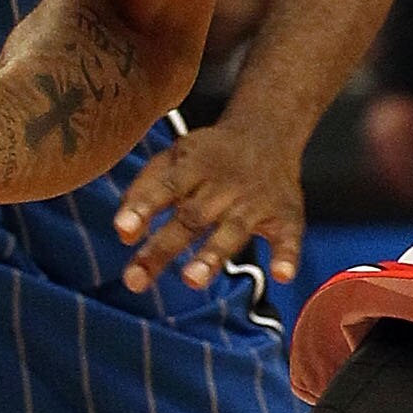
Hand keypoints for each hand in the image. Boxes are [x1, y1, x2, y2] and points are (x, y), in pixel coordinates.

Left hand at [113, 117, 306, 294]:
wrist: (269, 132)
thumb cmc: (210, 154)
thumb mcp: (174, 156)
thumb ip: (145, 189)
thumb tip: (123, 233)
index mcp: (193, 165)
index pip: (165, 187)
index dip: (143, 207)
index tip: (124, 230)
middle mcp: (224, 185)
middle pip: (192, 218)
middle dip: (164, 248)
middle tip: (136, 280)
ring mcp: (256, 202)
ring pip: (233, 230)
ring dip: (213, 254)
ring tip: (193, 280)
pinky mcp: (286, 216)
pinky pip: (289, 237)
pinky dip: (287, 256)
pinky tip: (282, 276)